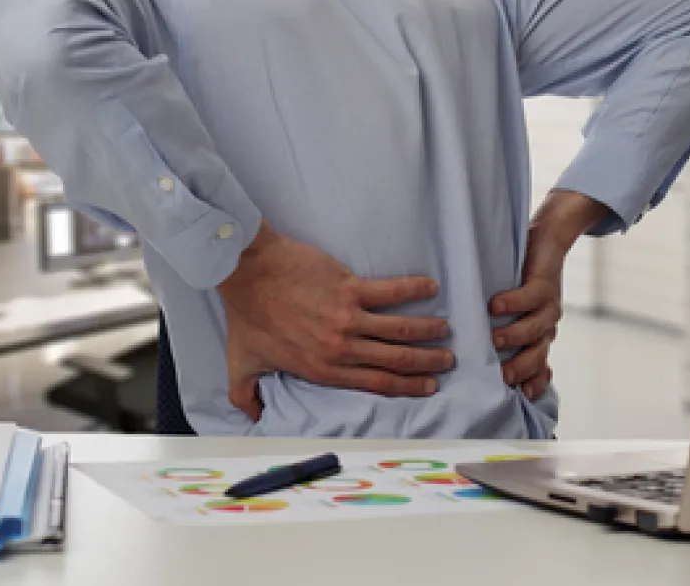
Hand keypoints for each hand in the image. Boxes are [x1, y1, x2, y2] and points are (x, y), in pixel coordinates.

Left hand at [219, 222, 454, 420]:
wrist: (247, 272)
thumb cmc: (246, 314)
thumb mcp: (242, 364)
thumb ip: (247, 396)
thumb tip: (253, 418)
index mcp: (322, 369)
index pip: (375, 383)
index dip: (405, 387)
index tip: (427, 386)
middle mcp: (341, 349)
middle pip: (395, 360)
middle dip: (425, 363)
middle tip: (446, 361)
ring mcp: (348, 318)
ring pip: (399, 330)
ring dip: (427, 331)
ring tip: (445, 330)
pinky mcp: (349, 288)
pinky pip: (390, 291)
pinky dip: (413, 290)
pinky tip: (430, 287)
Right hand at [488, 229, 562, 400]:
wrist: (548, 243)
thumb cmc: (522, 278)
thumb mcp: (515, 309)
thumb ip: (500, 329)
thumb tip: (467, 349)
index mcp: (539, 337)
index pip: (539, 368)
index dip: (533, 382)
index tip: (518, 394)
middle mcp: (546, 326)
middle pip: (538, 354)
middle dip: (522, 367)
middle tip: (502, 375)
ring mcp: (548, 306)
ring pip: (535, 328)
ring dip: (515, 335)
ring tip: (494, 338)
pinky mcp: (544, 285)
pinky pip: (530, 297)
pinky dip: (513, 302)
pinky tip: (495, 305)